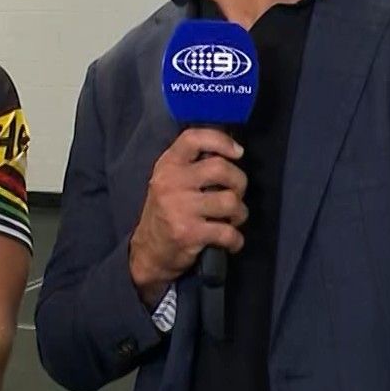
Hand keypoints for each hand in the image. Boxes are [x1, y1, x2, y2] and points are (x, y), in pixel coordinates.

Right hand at [126, 128, 247, 299]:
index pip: (194, 138)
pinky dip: (236, 240)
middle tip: (236, 194)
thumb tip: (232, 153)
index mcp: (168, 165)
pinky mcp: (189, 233)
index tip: (238, 152)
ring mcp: (180, 208)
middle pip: (221, 169)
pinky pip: (228, 232)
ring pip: (230, 201)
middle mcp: (171, 182)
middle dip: (240, 183)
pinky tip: (230, 241)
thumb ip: (193, 165)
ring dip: (240, 213)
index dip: (221, 140)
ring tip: (233, 219)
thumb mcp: (170, 181)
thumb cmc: (167, 212)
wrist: (149, 252)